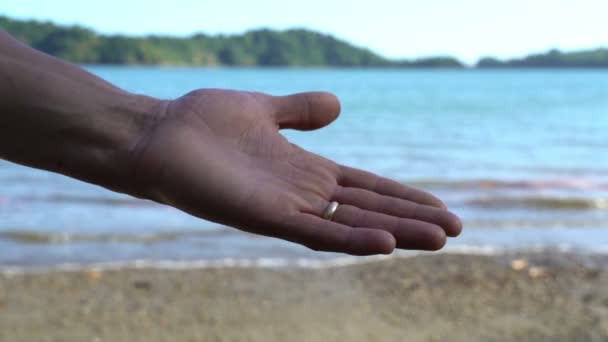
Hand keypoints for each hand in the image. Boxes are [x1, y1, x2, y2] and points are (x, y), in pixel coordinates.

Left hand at [130, 89, 461, 254]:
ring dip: (396, 232)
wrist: (158, 133)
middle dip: (412, 218)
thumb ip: (300, 111)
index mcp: (306, 170)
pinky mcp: (266, 217)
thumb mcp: (264, 110)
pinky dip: (352, 240)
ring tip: (438, 239)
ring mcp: (287, 208)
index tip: (441, 205)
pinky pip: (317, 233)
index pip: (367, 186)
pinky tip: (387, 243)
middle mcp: (303, 194)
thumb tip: (338, 105)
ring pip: (353, 226)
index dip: (403, 195)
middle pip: (369, 209)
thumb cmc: (203, 123)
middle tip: (456, 230)